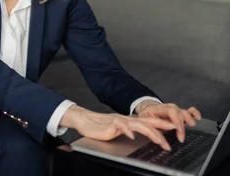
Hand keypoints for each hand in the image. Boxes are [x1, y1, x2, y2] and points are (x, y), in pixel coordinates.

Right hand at [61, 105, 176, 150]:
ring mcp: (120, 121)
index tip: (176, 129)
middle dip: (163, 128)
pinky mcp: (111, 124)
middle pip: (149, 122)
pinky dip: (128, 130)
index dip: (163, 124)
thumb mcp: (119, 129)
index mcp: (131, 121)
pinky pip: (121, 126)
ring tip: (161, 141)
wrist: (85, 121)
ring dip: (152, 133)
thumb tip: (140, 136)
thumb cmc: (101, 127)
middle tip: (175, 135)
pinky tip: (132, 135)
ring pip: (140, 124)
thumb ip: (129, 131)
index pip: (150, 121)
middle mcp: (128, 119)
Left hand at [136, 101, 201, 142]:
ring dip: (188, 119)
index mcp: (158, 108)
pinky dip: (194, 113)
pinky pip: (188, 110)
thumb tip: (161, 142)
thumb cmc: (146, 116)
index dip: (176, 120)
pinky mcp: (179, 112)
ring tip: (191, 125)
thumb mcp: (145, 122)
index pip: (170, 111)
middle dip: (181, 125)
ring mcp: (175, 109)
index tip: (177, 130)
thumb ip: (152, 130)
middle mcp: (168, 107)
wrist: (146, 109)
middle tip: (181, 137)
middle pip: (178, 113)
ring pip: (183, 112)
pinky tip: (197, 117)